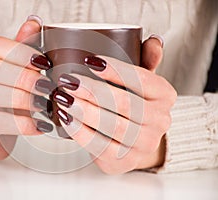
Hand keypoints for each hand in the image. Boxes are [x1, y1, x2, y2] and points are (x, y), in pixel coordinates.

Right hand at [0, 18, 53, 159]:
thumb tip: (34, 24)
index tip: (44, 62)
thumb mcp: (13, 73)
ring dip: (22, 98)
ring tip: (44, 105)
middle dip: (24, 77)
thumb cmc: (4, 99)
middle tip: (47, 86)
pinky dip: (22, 123)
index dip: (21, 52)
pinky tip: (39, 126)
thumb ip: (22, 50)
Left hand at [54, 37, 176, 173]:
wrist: (136, 141)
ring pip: (112, 126)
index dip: (115, 70)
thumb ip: (146, 60)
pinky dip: (80, 131)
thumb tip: (152, 41)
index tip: (89, 61)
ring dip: (84, 111)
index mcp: (166, 96)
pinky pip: (100, 146)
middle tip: (69, 81)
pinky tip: (66, 118)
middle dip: (92, 91)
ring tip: (63, 98)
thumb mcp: (141, 81)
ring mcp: (144, 144)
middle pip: (125, 104)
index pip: (142, 79)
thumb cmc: (134, 104)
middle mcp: (161, 121)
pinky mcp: (124, 161)